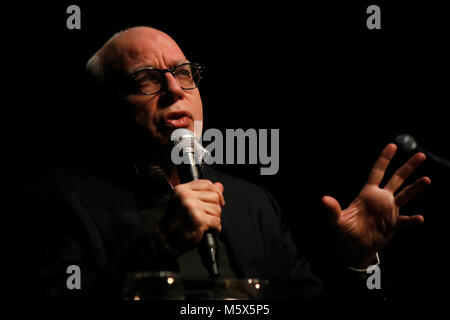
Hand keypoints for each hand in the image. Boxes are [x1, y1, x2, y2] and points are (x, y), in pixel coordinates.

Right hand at [158, 179, 224, 256]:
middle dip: (215, 208)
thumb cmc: (175, 223)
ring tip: (205, 224)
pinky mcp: (198, 219)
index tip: (219, 201)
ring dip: (214, 219)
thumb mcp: (187, 203)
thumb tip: (219, 185)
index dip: (217, 192)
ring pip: (217, 209)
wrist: (165, 240)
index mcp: (182, 190)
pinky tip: (207, 230)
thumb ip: (203, 193)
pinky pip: (216, 221)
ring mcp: (192, 207)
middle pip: (214, 196)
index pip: (207, 184)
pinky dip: (215, 228)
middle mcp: (186, 196)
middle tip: (207, 216)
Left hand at [322, 143, 430, 267]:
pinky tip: (419, 218)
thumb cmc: (345, 230)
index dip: (384, 158)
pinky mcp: (394, 224)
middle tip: (420, 155)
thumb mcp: (337, 220)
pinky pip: (406, 220)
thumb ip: (333, 209)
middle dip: (408, 167)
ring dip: (416, 188)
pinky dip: (412, 220)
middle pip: (397, 179)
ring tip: (427, 179)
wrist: (355, 247)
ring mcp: (389, 210)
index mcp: (368, 193)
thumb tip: (324, 199)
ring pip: (406, 195)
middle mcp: (381, 198)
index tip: (393, 145)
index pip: (377, 171)